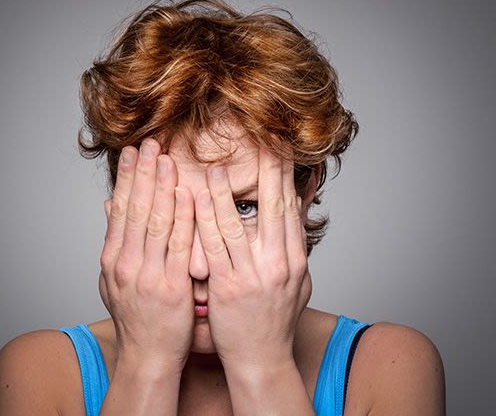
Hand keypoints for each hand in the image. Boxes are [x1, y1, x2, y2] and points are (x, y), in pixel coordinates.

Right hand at [99, 139, 194, 373]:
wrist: (148, 356)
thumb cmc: (137, 317)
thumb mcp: (114, 279)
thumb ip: (115, 242)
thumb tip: (109, 208)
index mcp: (112, 259)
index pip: (120, 210)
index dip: (127, 178)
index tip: (133, 151)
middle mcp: (125, 264)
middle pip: (134, 209)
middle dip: (142, 173)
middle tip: (149, 142)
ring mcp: (146, 275)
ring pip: (154, 222)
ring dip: (160, 187)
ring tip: (166, 158)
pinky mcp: (171, 286)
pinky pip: (177, 246)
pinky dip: (181, 218)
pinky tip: (186, 194)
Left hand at [194, 147, 312, 370]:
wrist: (262, 358)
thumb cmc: (276, 317)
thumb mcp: (298, 278)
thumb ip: (296, 238)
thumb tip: (301, 201)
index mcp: (295, 258)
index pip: (290, 206)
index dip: (285, 173)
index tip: (280, 145)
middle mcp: (279, 263)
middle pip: (272, 207)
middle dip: (267, 170)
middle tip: (261, 137)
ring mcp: (253, 275)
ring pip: (236, 224)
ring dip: (225, 192)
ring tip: (215, 165)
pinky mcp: (228, 287)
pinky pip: (213, 248)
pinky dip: (203, 221)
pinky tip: (194, 201)